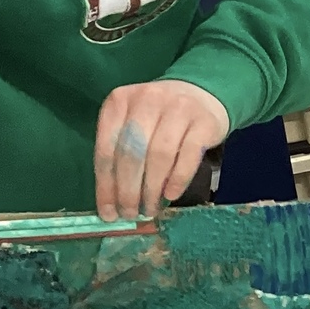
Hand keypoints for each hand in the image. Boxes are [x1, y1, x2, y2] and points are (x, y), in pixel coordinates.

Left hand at [95, 81, 228, 220]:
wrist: (202, 94)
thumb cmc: (159, 118)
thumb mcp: (133, 125)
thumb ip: (120, 154)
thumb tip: (112, 203)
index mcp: (120, 101)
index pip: (106, 149)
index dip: (106, 186)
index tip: (108, 213)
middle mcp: (147, 100)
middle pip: (131, 154)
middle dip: (128, 191)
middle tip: (130, 214)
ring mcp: (178, 108)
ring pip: (159, 156)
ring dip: (152, 189)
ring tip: (150, 209)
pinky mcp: (204, 121)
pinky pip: (188, 156)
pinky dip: (178, 179)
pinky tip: (170, 195)